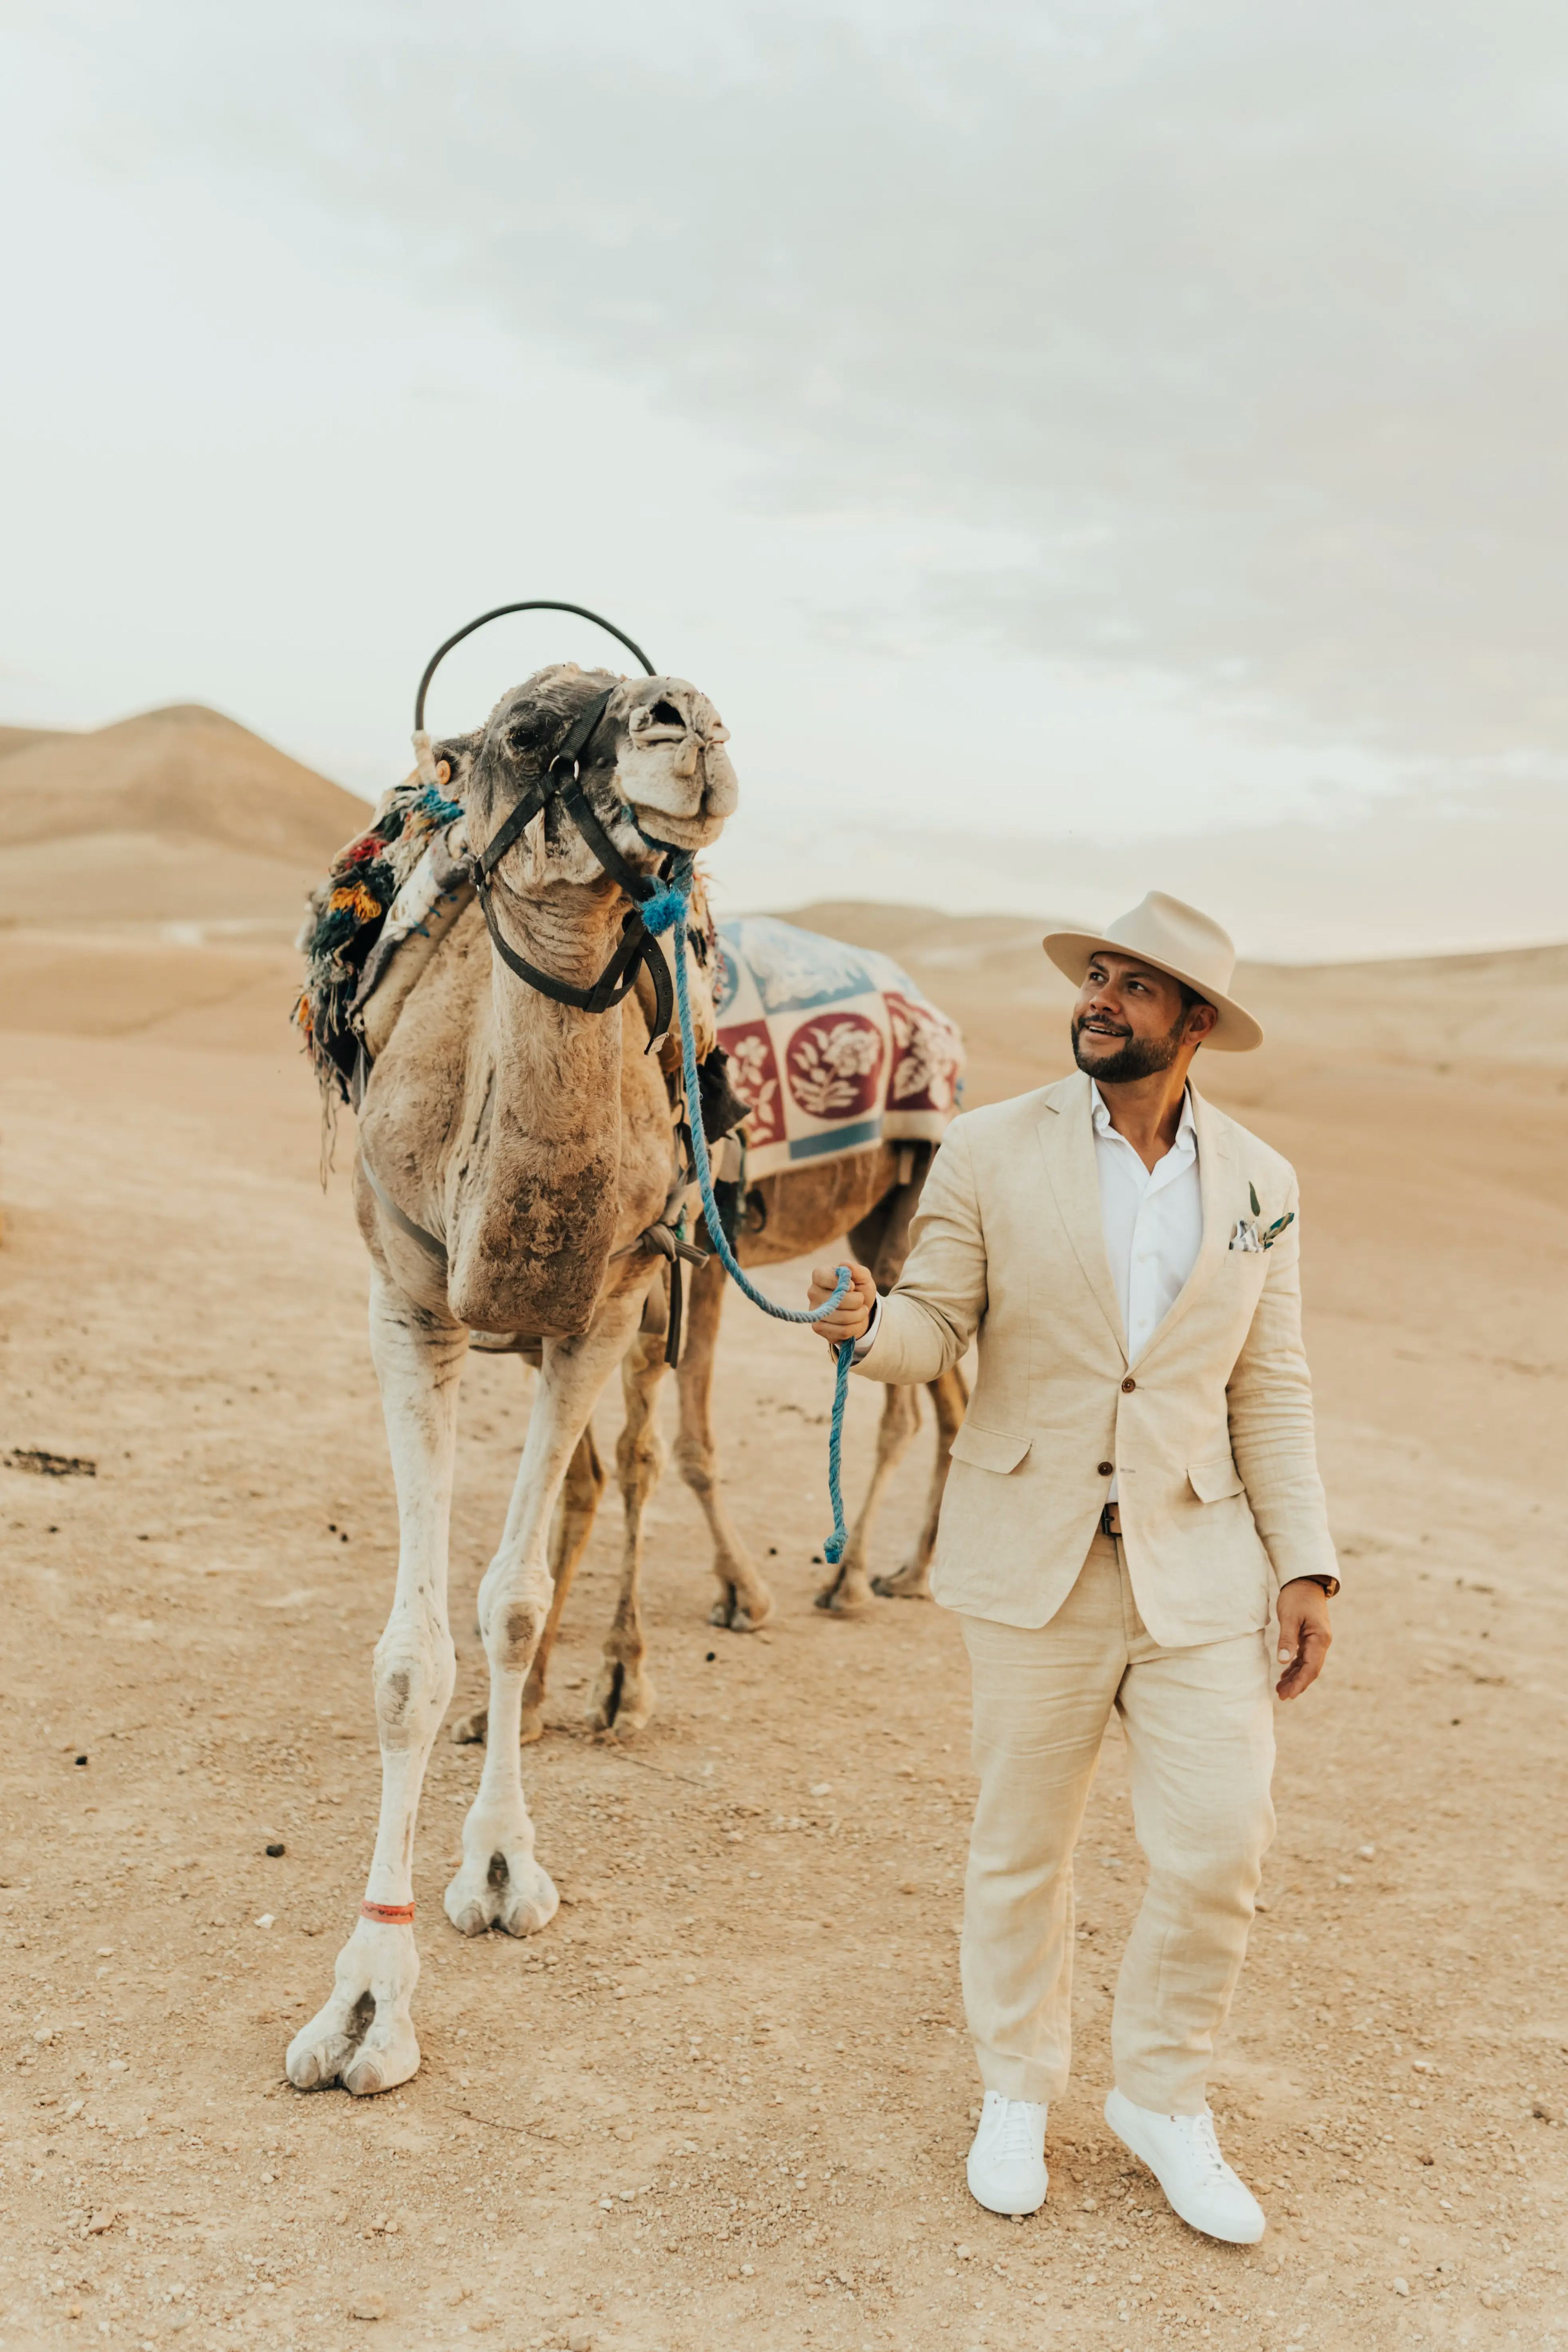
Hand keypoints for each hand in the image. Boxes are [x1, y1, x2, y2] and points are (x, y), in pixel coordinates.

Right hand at [806, 1259, 877, 1344]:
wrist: (860, 1311)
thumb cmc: (859, 1290)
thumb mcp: (863, 1278)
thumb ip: (857, 1270)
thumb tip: (844, 1264)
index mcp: (819, 1275)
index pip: (823, 1277)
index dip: (842, 1283)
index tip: (853, 1286)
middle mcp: (813, 1292)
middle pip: (838, 1300)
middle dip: (857, 1301)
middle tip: (861, 1301)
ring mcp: (814, 1311)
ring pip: (842, 1317)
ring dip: (859, 1315)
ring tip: (861, 1311)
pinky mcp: (818, 1328)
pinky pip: (842, 1331)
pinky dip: (856, 1327)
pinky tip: (856, 1322)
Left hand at [1275, 1580, 1331, 1700]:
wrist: (1304, 1581)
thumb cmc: (1296, 1597)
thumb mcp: (1289, 1616)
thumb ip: (1287, 1639)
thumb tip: (1284, 1662)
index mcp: (1320, 1638)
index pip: (1311, 1667)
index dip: (1300, 1683)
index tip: (1288, 1695)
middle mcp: (1321, 1642)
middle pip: (1311, 1670)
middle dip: (1297, 1685)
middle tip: (1281, 1696)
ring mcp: (1317, 1641)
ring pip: (1307, 1665)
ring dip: (1295, 1678)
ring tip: (1280, 1690)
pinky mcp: (1310, 1638)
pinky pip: (1304, 1658)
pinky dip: (1295, 1668)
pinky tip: (1285, 1675)